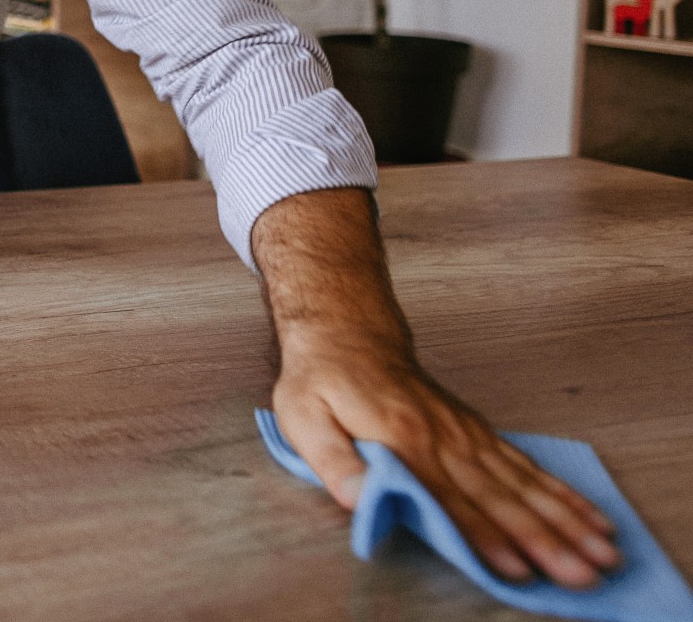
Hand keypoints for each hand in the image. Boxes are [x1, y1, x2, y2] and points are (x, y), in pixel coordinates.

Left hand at [273, 327, 621, 589]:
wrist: (347, 332)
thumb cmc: (322, 381)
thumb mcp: (304, 418)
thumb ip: (335, 462)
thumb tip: (362, 499)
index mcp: (403, 440)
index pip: (450, 498)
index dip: (483, 535)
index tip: (515, 568)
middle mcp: (444, 438)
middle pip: (500, 497)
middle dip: (545, 539)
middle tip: (582, 574)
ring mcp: (466, 434)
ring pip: (524, 483)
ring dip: (566, 521)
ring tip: (603, 553)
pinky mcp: (476, 432)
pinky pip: (525, 465)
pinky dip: (560, 493)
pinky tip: (590, 517)